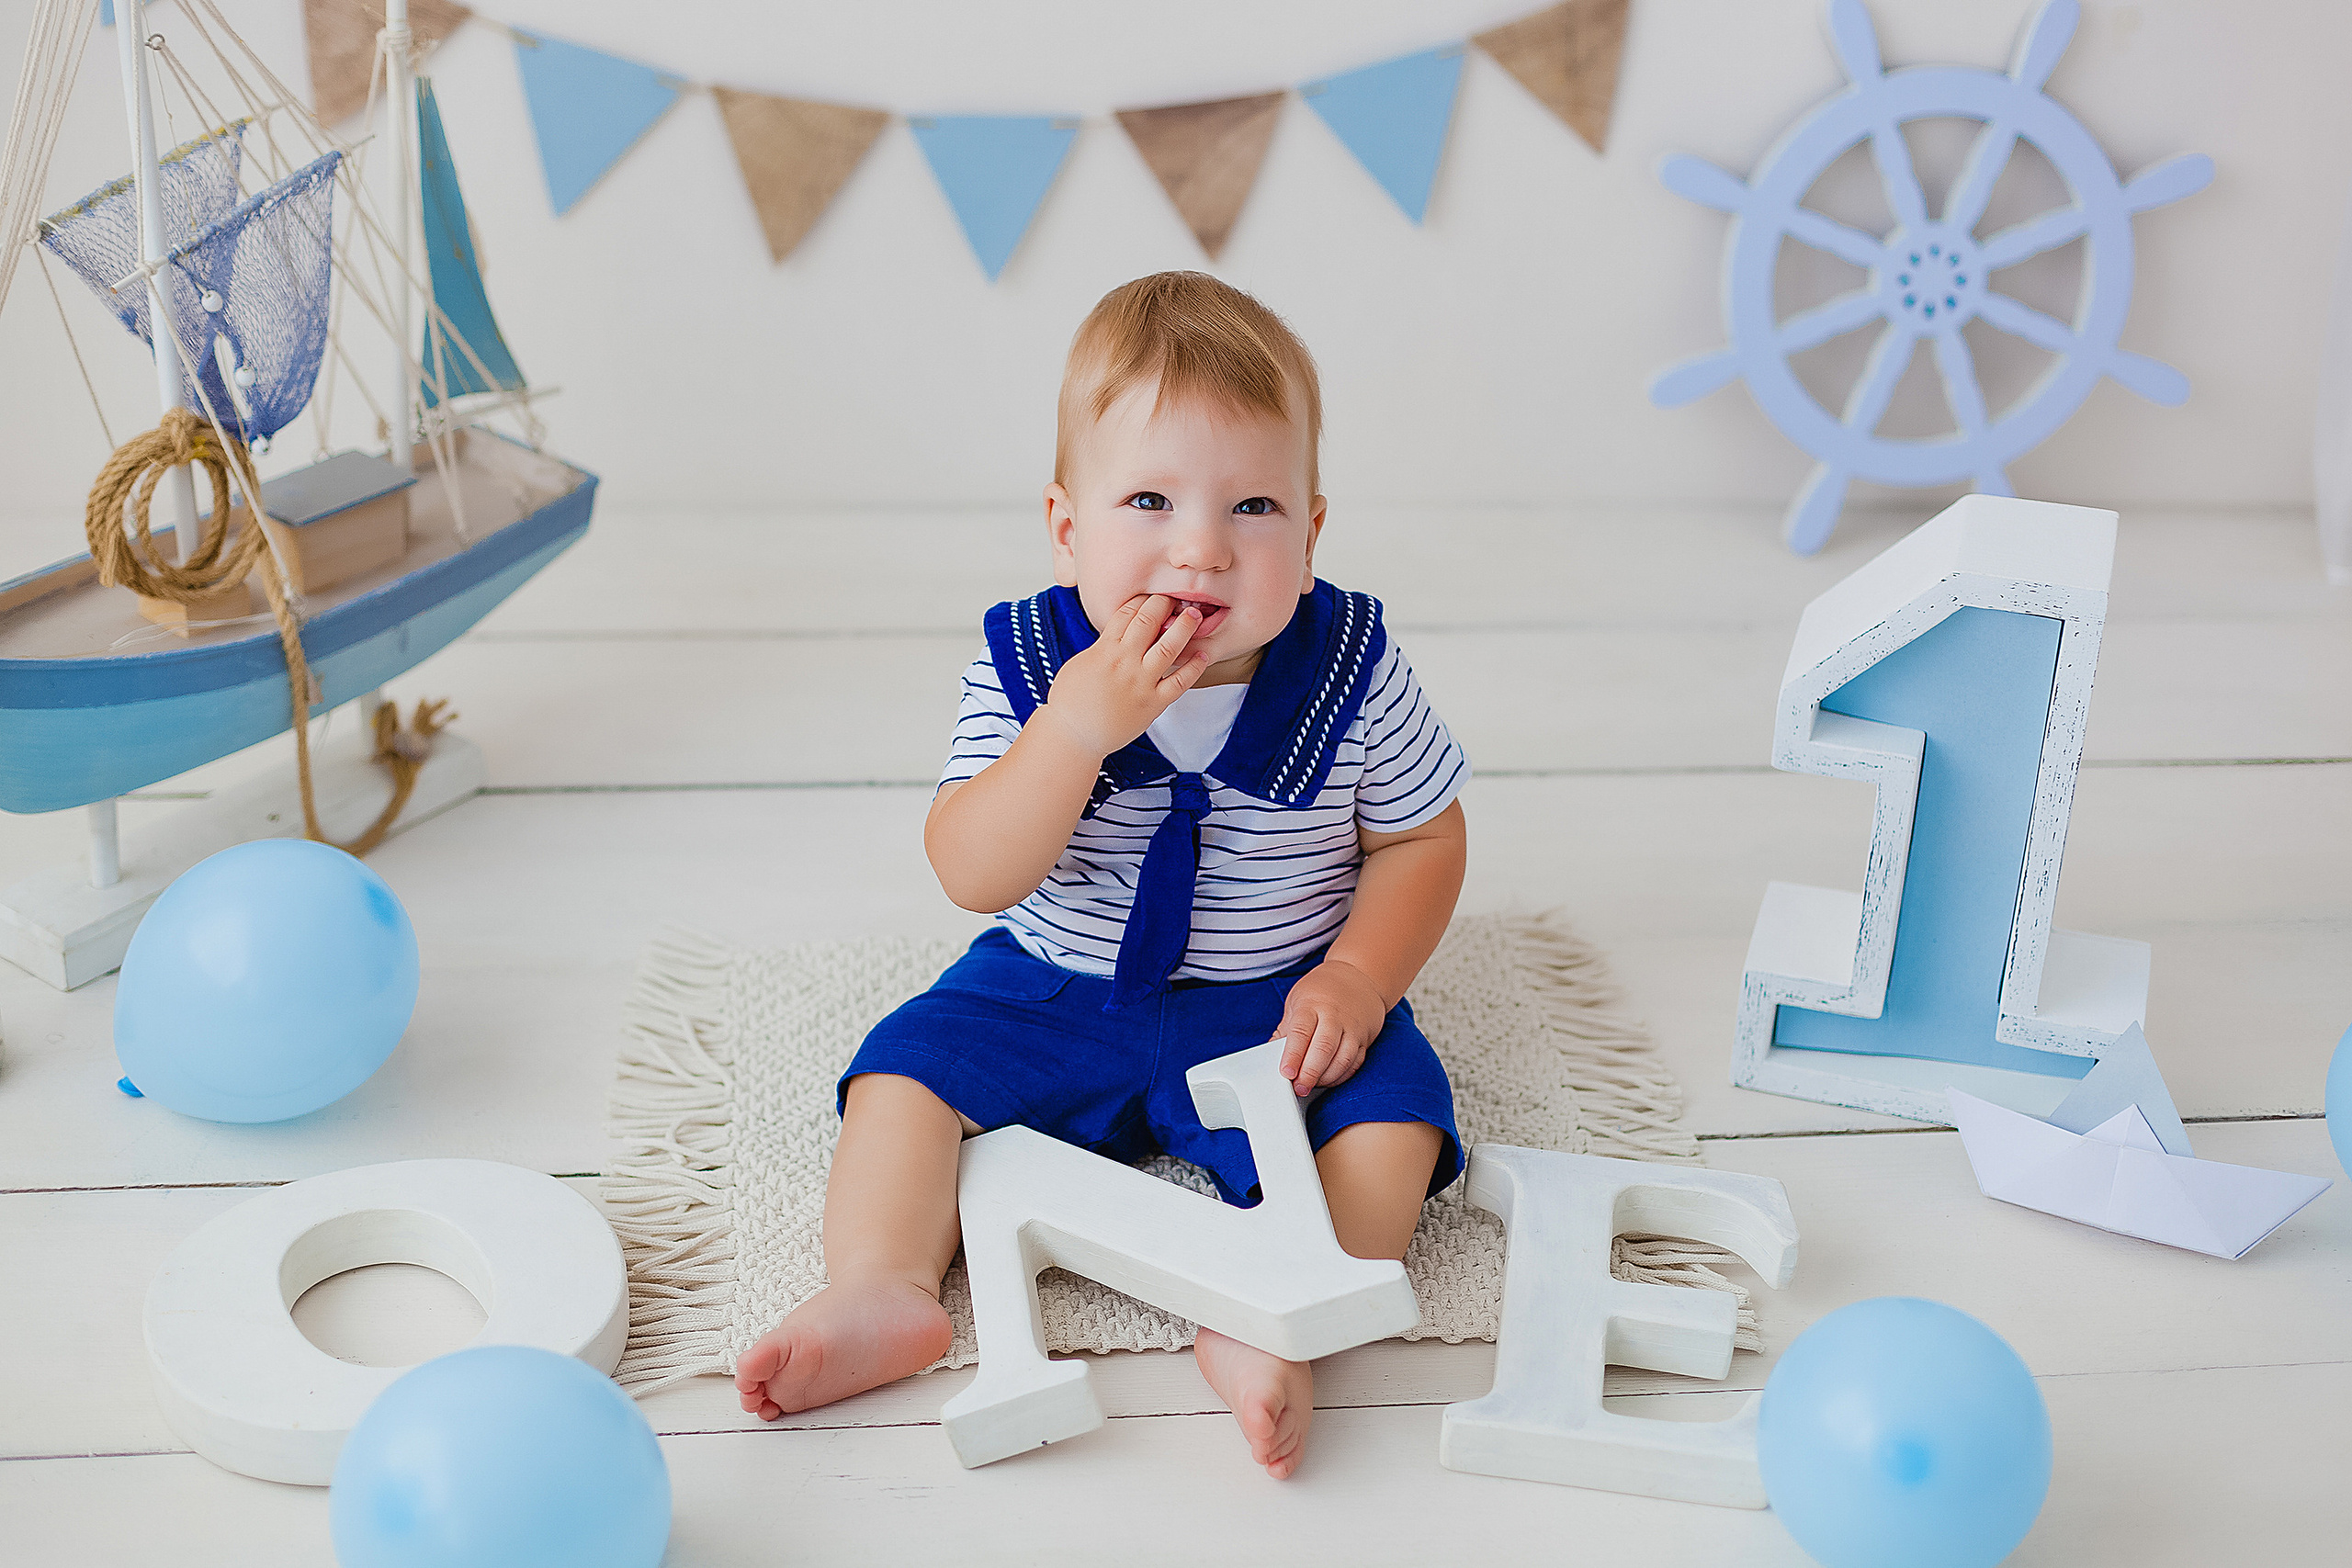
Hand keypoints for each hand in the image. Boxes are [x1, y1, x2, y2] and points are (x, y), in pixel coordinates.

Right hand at [1035, 594, 1209, 757]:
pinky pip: (1180, 682)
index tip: (1152, 594)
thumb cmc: (1071, 700)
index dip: (1143, 598)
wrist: (1074, 736)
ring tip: (1195, 615)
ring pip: (1169, 647)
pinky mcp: (1153, 704)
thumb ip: (1102, 646)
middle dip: (1164, 604)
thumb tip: (1118, 632)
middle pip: (1149, 621)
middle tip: (1176, 598)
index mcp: (1104, 650)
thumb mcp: (1080, 663)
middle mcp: (1125, 662)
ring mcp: (1141, 683)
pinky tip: (1203, 655)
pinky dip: (1194, 667)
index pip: (1127, 612)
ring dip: (1184, 627)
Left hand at [1275, 958, 1388, 1095]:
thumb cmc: (1322, 991)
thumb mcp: (1298, 1001)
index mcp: (1312, 1005)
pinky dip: (1342, 1076)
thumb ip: (1286, 1028)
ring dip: (1327, 1077)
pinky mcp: (1364, 1039)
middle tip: (1299, 1088)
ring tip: (1312, 1086)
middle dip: (1310, 1072)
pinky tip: (1329, 1080)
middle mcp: (1334, 1016)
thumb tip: (1270, 1053)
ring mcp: (1353, 1028)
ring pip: (1343, 1058)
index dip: (1293, 1055)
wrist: (1359, 978)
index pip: (1301, 1032)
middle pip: (1324, 1048)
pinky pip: (1355, 1062)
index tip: (1286, 1072)